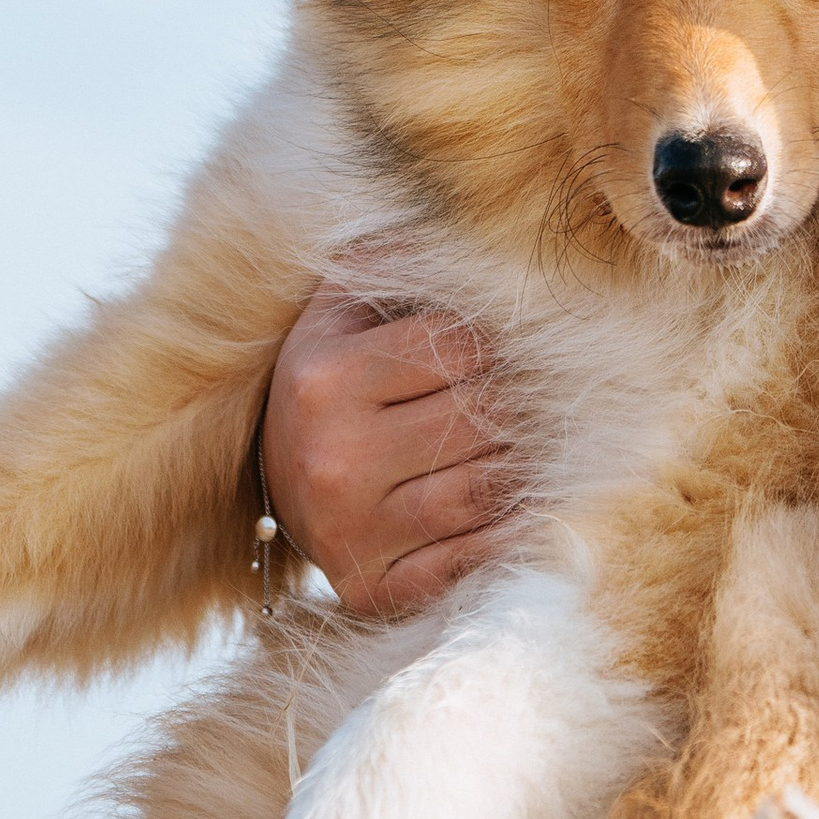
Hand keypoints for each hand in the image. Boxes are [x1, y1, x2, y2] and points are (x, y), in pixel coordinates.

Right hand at [261, 288, 516, 615]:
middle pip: (483, 417)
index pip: (463, 347)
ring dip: (528, 462)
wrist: (273, 483)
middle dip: (524, 402)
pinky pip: (476, 556)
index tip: (518, 344)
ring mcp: (354, 532)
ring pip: (488, 487)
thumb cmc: (329, 380)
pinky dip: (516, 527)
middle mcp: (334, 458)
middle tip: (545, 393)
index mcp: (325, 378)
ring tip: (535, 440)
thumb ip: (395, 262)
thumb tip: (475, 230)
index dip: (505, 342)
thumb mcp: (340, 310)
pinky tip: (527, 501)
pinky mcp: (377, 589)